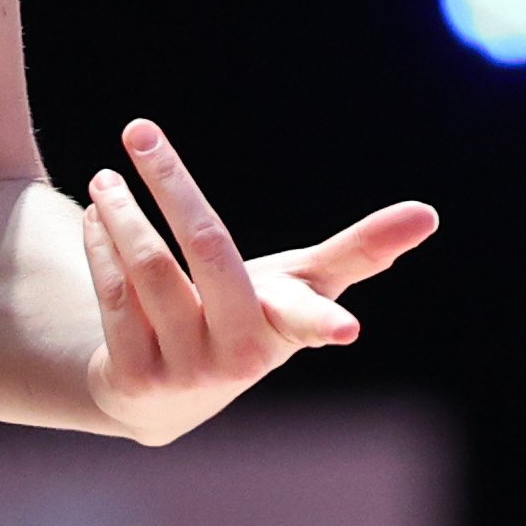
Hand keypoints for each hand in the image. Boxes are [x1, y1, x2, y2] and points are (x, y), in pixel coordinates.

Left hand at [77, 118, 434, 444]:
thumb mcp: (299, 287)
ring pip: (148, 272)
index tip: (349, 333)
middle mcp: (239, 356)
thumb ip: (360, 251)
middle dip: (171, 184)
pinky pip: (113, 295)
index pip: (309, 318)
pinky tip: (96, 215)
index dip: (328, 322)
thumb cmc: (248, 321)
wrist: (165, 396)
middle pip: (207, 252)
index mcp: (286, 328)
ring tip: (107, 176)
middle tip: (140, 129)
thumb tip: (429, 214)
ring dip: (121, 213)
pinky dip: (100, 245)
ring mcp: (184, 370)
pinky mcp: (132, 378)